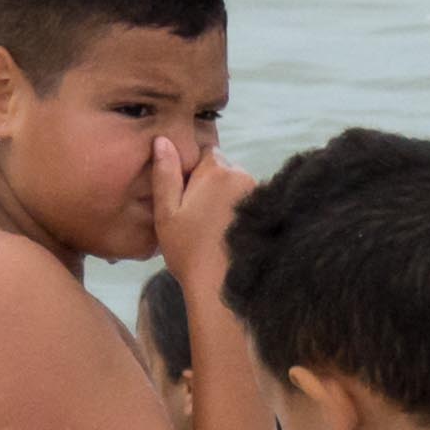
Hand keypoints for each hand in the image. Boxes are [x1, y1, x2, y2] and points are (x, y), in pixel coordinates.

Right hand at [151, 135, 255, 282]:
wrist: (222, 288)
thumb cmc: (188, 252)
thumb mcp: (167, 214)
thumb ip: (164, 175)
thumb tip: (162, 140)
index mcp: (216, 171)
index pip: (207, 153)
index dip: (194, 172)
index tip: (186, 198)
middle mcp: (243, 176)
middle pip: (224, 170)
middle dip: (211, 185)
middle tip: (196, 217)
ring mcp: (259, 195)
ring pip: (237, 187)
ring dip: (225, 200)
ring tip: (212, 230)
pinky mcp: (268, 212)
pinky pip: (249, 204)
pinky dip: (238, 214)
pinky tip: (227, 236)